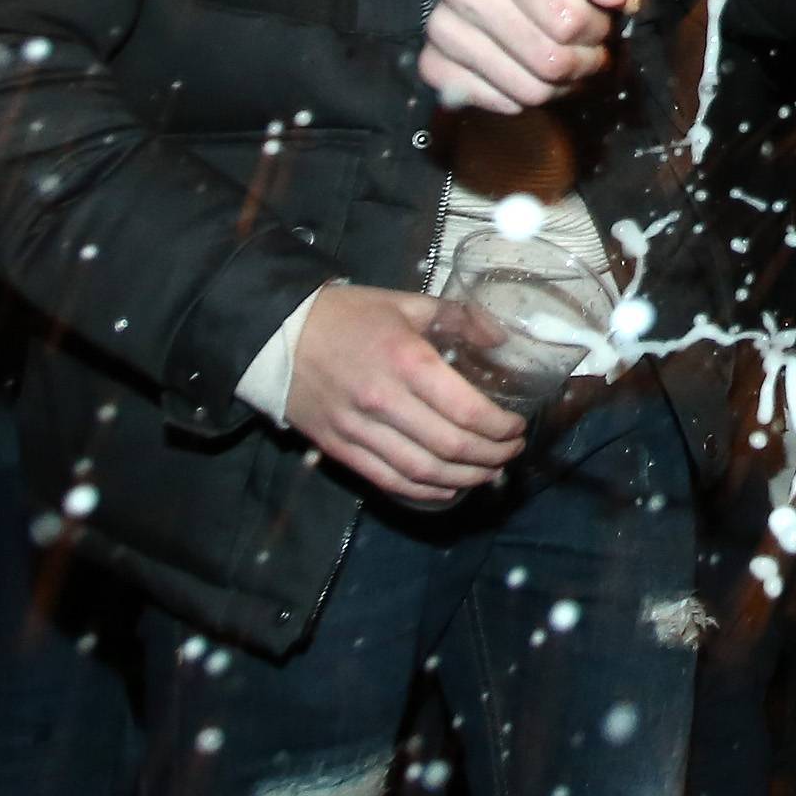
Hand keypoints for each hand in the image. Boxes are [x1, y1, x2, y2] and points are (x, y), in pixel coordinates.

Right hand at [284, 285, 525, 505]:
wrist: (278, 333)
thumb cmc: (347, 315)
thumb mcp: (406, 303)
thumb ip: (457, 318)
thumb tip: (500, 339)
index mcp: (407, 360)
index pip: (467, 411)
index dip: (501, 428)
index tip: (517, 427)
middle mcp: (385, 401)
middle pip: (451, 447)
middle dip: (491, 456)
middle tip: (510, 453)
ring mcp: (360, 430)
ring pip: (424, 472)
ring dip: (464, 479)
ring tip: (488, 473)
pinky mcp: (341, 449)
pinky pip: (391, 482)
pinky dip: (425, 492)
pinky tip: (447, 488)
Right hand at [420, 0, 639, 113]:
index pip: (567, 21)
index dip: (596, 29)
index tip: (599, 19)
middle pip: (548, 62)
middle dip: (583, 62)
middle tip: (588, 48)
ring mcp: (443, 29)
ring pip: (527, 91)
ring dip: (560, 85)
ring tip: (565, 60)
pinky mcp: (434, 63)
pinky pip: (497, 105)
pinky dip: (525, 98)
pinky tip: (532, 71)